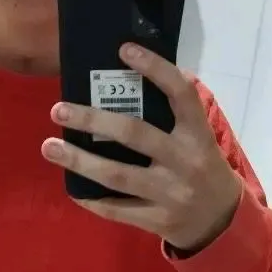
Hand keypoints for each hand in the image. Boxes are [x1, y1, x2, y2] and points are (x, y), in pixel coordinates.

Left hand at [41, 44, 241, 252]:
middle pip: (134, 134)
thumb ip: (177, 112)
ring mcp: (170, 194)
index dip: (155, 68)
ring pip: (117, 175)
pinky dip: (91, 199)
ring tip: (49, 147)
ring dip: (79, 160)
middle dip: (92, 120)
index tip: (124, 49)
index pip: (181, 94)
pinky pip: (117, 210)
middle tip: (59, 110)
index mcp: (198, 135)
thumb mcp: (201, 138)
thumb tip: (140, 74)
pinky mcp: (158, 220)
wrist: (222, 221)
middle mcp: (185, 162)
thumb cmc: (204, 168)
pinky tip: (72, 187)